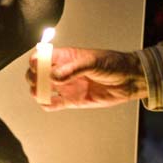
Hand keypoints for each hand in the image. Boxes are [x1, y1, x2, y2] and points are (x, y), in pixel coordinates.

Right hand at [26, 47, 147, 110]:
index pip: (42, 56)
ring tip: (42, 94)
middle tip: (38, 82)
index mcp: (65, 56)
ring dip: (37, 92)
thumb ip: (72, 69)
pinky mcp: (72, 100)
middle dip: (33, 77)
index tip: (36, 67)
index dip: (35, 61)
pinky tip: (49, 103)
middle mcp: (62, 71)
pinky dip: (47, 105)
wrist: (129, 80)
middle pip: (37, 74)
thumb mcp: (93, 62)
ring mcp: (66, 86)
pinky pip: (54, 104)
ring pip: (42, 89)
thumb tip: (53, 76)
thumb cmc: (113, 64)